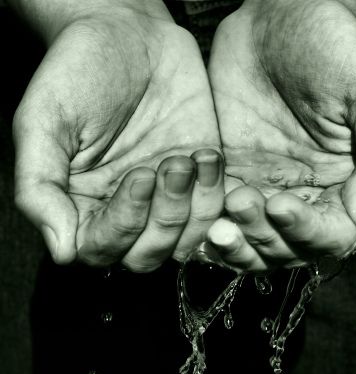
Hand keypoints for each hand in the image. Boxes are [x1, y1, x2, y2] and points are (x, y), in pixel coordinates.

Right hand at [13, 3, 223, 270]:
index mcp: (82, 206)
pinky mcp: (197, 183)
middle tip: (169, 165)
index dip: (123, 224)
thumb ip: (42, 188)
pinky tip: (207, 156)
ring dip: (192, 207)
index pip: (100, 249)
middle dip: (163, 219)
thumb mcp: (45, 122)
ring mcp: (164, 199)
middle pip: (146, 256)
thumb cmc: (80, 73)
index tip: (139, 175)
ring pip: (183, 242)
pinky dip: (216, 193)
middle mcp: (125, 211)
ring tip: (188, 157)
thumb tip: (62, 253)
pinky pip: (214, 212)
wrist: (130, 37)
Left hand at [206, 0, 355, 271]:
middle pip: (289, 250)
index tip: (281, 204)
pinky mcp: (231, 180)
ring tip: (218, 221)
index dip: (308, 233)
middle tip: (242, 201)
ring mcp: (267, 192)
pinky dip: (209, 230)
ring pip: (252, 246)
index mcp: (347, 187)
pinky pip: (220, 220)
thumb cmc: (332, 50)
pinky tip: (198, 218)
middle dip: (264, 237)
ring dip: (236, 244)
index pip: (334, 238)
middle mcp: (308, 199)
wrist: (274, 23)